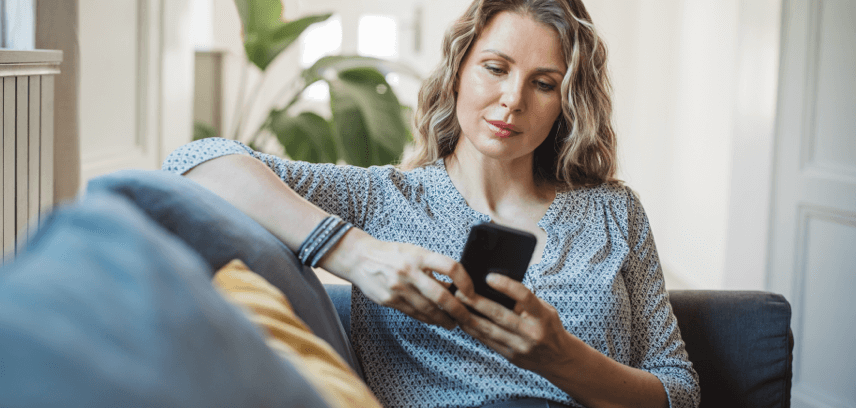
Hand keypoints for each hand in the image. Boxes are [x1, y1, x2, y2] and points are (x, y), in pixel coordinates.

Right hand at [321, 228, 474, 328]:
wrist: (359, 258)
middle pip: (441, 295)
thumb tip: (456, 283)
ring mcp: (398, 288)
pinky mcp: (389, 300)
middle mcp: (409, 271)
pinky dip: (428, 318)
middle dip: (458, 310)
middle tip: (467, 318)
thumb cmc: (391, 254)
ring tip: (454, 323)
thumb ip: (433, 266)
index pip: (450, 267)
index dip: (465, 281)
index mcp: (419, 255)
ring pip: (428, 309)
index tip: (471, 292)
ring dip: (444, 319)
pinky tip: (435, 320)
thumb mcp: (414, 252)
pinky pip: (414, 313)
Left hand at [455, 273, 575, 373]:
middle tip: (461, 291)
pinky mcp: (510, 356)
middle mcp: (532, 333)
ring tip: (456, 305)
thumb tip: (497, 287)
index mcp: (543, 317)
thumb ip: (526, 301)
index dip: (506, 286)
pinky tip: (463, 321)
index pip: (524, 297)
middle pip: (500, 315)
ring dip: (470, 317)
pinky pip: (488, 341)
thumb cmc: (549, 327)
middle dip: (477, 303)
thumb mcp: (546, 310)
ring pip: (489, 330)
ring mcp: (520, 347)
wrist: (558, 359)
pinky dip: (474, 330)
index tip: (489, 277)